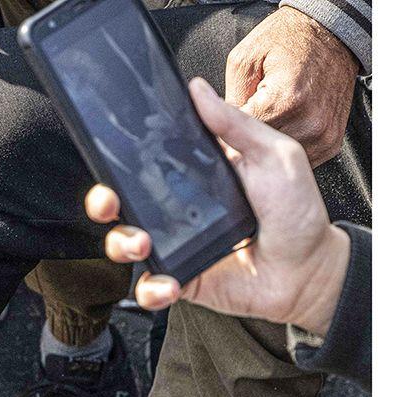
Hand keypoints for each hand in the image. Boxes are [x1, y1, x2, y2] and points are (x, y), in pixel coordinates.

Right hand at [86, 78, 349, 333]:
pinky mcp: (181, 279)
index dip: (119, 161)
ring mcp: (176, 246)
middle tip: (111, 202)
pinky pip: (149, 287)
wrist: (309, 270)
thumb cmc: (296, 212)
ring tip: (143, 244)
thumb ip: (235, 124)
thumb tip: (197, 89)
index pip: (144, 164)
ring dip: (122, 244)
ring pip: (124, 245)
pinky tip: (169, 284)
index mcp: (193, 175)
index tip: (110, 156)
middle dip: (103, 202)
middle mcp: (178, 209)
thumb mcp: (274, 155)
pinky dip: (151, 289)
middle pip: (121, 204)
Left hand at [225, 6, 357, 165]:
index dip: (226, 130)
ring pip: (278, 155)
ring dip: (268, 142)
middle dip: (247, 136)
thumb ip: (228, 99)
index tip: (223, 120)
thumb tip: (215, 128)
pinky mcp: (330, 141)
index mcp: (284, 101)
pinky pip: (299, 155)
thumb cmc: (288, 39)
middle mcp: (308, 121)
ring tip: (270, 115)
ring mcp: (322, 134)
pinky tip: (286, 122)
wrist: (330, 32)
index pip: (239, 136)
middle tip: (249, 113)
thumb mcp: (244, 60)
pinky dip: (287, 143)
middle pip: (259, 149)